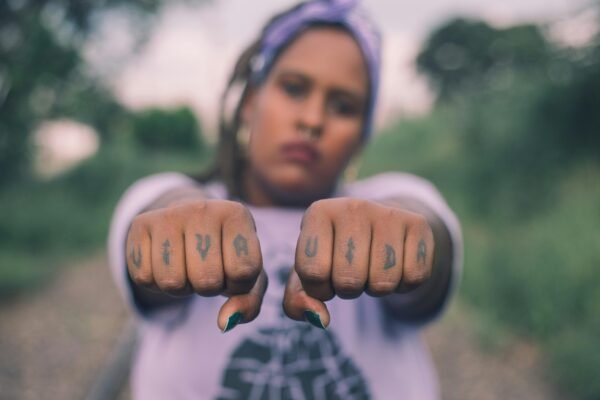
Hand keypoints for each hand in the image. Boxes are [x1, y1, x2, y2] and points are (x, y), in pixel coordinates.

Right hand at [126, 200, 265, 331]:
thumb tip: (224, 322)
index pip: (243, 271)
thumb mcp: (248, 277)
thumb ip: (248, 303)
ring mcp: (169, 214)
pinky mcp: (140, 224)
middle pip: (206, 280)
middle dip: (209, 288)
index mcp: (236, 214)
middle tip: (209, 269)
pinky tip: (167, 263)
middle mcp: (203, 208)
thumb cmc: (226, 254)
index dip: (238, 284)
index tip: (234, 269)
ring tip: (188, 267)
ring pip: (172, 282)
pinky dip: (156, 283)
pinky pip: (144, 277)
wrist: (193, 223)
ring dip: (182, 288)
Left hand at [283, 198, 433, 327]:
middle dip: (348, 290)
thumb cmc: (334, 254)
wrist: (378, 225)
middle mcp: (352, 206)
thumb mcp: (308, 274)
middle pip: (348, 280)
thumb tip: (320, 319)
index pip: (313, 271)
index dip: (319, 289)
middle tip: (350, 274)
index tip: (324, 277)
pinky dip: (403, 285)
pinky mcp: (418, 223)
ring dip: (376, 289)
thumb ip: (298, 301)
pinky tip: (395, 266)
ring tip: (371, 269)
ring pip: (383, 281)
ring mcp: (387, 213)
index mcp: (318, 213)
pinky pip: (414, 277)